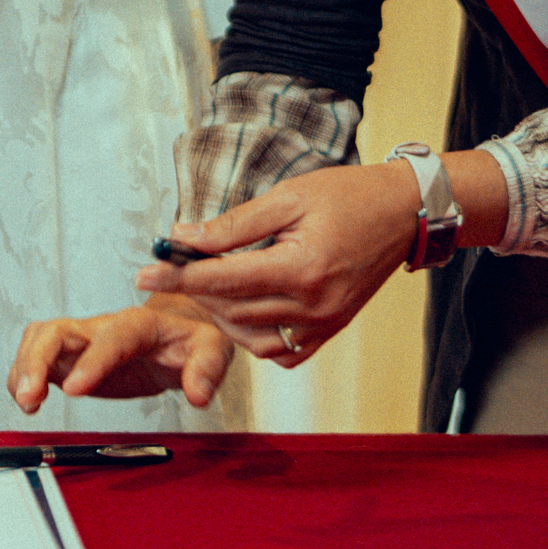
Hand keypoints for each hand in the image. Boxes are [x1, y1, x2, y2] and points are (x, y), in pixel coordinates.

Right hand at [9, 305, 236, 412]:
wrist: (179, 333)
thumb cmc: (193, 339)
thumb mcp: (213, 350)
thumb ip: (207, 369)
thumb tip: (198, 394)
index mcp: (139, 324)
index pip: (112, 337)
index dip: (91, 361)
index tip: (74, 389)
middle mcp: (104, 327)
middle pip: (59, 330)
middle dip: (38, 360)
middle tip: (31, 397)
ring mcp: (83, 341)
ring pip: (40, 339)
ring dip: (25, 368)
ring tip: (27, 403)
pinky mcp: (72, 358)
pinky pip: (37, 357)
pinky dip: (24, 376)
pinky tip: (29, 401)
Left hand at [135, 151, 508, 361]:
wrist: (403, 213)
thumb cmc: (348, 195)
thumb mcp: (288, 197)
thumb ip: (234, 224)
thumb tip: (185, 238)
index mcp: (302, 268)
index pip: (223, 281)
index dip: (179, 277)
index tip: (144, 273)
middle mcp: (314, 306)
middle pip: (233, 311)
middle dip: (195, 293)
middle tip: (172, 270)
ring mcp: (325, 324)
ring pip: (252, 339)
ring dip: (222, 317)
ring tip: (208, 287)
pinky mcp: (331, 331)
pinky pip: (282, 352)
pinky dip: (254, 337)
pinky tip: (243, 311)